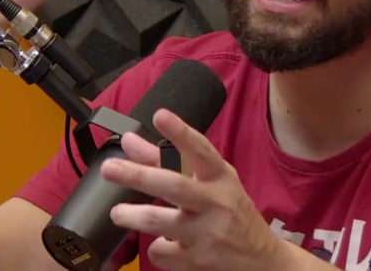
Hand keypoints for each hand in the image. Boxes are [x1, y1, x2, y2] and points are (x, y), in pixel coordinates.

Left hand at [101, 109, 287, 270]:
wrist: (261, 259)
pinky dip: (155, 248)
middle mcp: (217, 203)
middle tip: (110, 168)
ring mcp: (208, 233)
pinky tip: (159, 243)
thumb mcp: (209, 181)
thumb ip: (166, 160)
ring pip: (161, 222)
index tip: (160, 115)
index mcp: (220, 177)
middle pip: (174, 186)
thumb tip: (130, 141)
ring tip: (117, 212)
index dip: (180, 132)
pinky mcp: (199, 261)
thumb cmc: (230, 211)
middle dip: (138, 176)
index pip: (201, 150)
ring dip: (134, 216)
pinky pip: (163, 252)